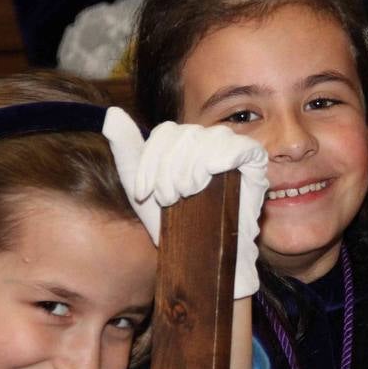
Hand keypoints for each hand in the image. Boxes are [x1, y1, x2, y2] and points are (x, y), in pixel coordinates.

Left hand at [103, 109, 268, 297]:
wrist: (201, 256)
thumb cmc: (174, 223)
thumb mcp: (141, 187)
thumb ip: (126, 149)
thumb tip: (111, 112)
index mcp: (185, 141)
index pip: (166, 132)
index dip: (151, 161)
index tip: (144, 192)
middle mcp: (210, 140)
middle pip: (185, 135)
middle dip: (168, 170)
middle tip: (168, 199)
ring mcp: (236, 150)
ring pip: (209, 140)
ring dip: (190, 170)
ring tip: (186, 196)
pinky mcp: (256, 164)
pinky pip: (240, 147)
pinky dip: (221, 159)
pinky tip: (210, 178)